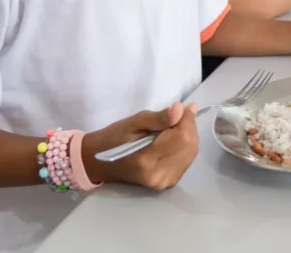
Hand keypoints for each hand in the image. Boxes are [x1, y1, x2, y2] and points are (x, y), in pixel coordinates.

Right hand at [82, 103, 198, 189]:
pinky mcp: (167, 183)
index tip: (183, 107)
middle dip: (189, 127)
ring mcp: (163, 182)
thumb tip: (181, 109)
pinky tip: (173, 141)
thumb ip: (159, 117)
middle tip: (178, 115)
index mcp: (146, 159)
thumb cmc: (114, 138)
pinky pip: (185, 161)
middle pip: (190, 146)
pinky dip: (184, 147)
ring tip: (174, 127)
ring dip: (188, 136)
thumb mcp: (133, 122)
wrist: (99, 163)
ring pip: (190, 153)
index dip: (187, 120)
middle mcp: (158, 175)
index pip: (181, 137)